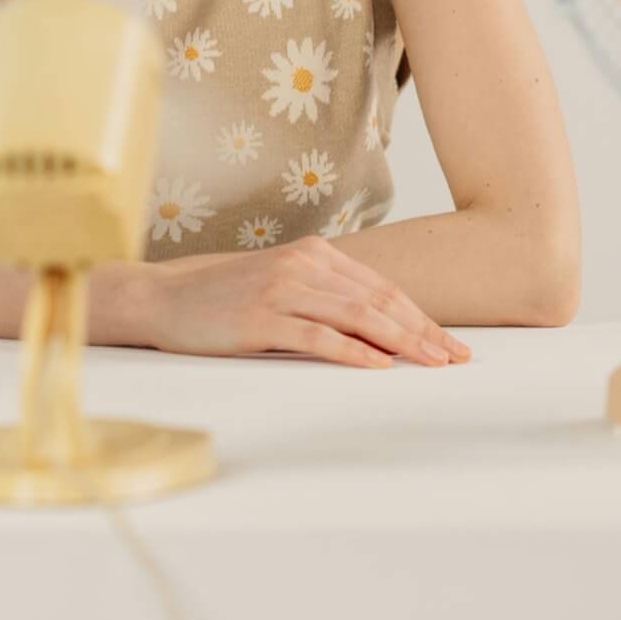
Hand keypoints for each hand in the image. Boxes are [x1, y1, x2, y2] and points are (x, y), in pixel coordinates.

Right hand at [140, 237, 471, 368]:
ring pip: (357, 315)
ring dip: (401, 341)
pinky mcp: (261, 317)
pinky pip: (318, 335)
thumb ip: (326, 297)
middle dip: (423, 331)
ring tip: (431, 363)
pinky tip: (378, 365)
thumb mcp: (282, 287)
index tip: (450, 343)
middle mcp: (304, 265)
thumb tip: (379, 330)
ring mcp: (282, 288)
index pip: (382, 288)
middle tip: (456, 358)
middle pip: (378, 300)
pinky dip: (353, 350)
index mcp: (315, 254)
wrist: (164, 299)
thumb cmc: (225, 299)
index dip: (421, 317)